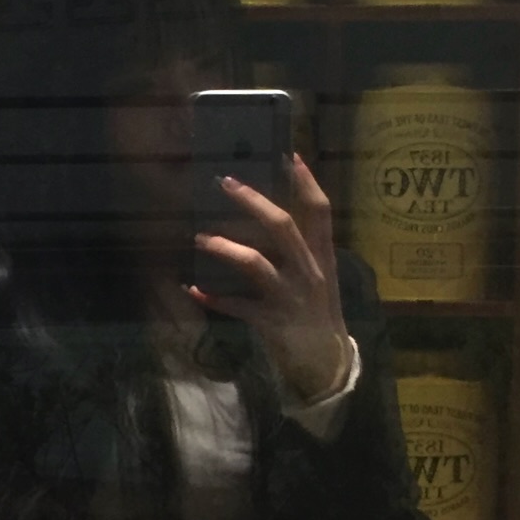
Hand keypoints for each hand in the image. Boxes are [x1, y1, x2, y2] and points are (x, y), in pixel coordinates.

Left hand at [190, 155, 349, 402]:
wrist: (326, 364)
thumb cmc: (318, 313)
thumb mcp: (319, 277)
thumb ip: (301, 250)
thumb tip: (268, 217)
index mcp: (322, 257)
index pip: (320, 212)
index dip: (306, 183)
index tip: (290, 155)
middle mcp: (309, 272)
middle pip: (282, 227)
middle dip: (253, 202)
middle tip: (225, 183)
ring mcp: (291, 297)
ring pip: (256, 264)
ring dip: (225, 248)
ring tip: (200, 238)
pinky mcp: (272, 322)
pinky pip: (238, 307)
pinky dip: (213, 298)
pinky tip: (192, 289)